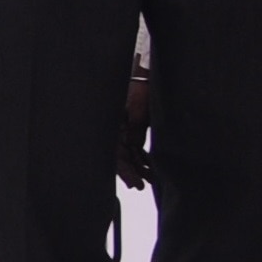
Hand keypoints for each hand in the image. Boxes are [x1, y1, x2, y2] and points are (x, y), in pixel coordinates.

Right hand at [115, 72, 155, 189]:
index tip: (134, 183)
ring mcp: (123, 129)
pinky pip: (136, 147)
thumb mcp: (136, 110)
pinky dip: (143, 157)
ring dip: (139, 167)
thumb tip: (134, 148)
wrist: (147, 76)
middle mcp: (114, 129)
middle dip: (131, 172)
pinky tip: (150, 167)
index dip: (123, 170)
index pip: (114, 152)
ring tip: (151, 179)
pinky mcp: (133, 128)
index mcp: (110, 124)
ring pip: (129, 154)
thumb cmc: (138, 89)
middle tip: (141, 186)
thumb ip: (134, 129)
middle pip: (120, 156)